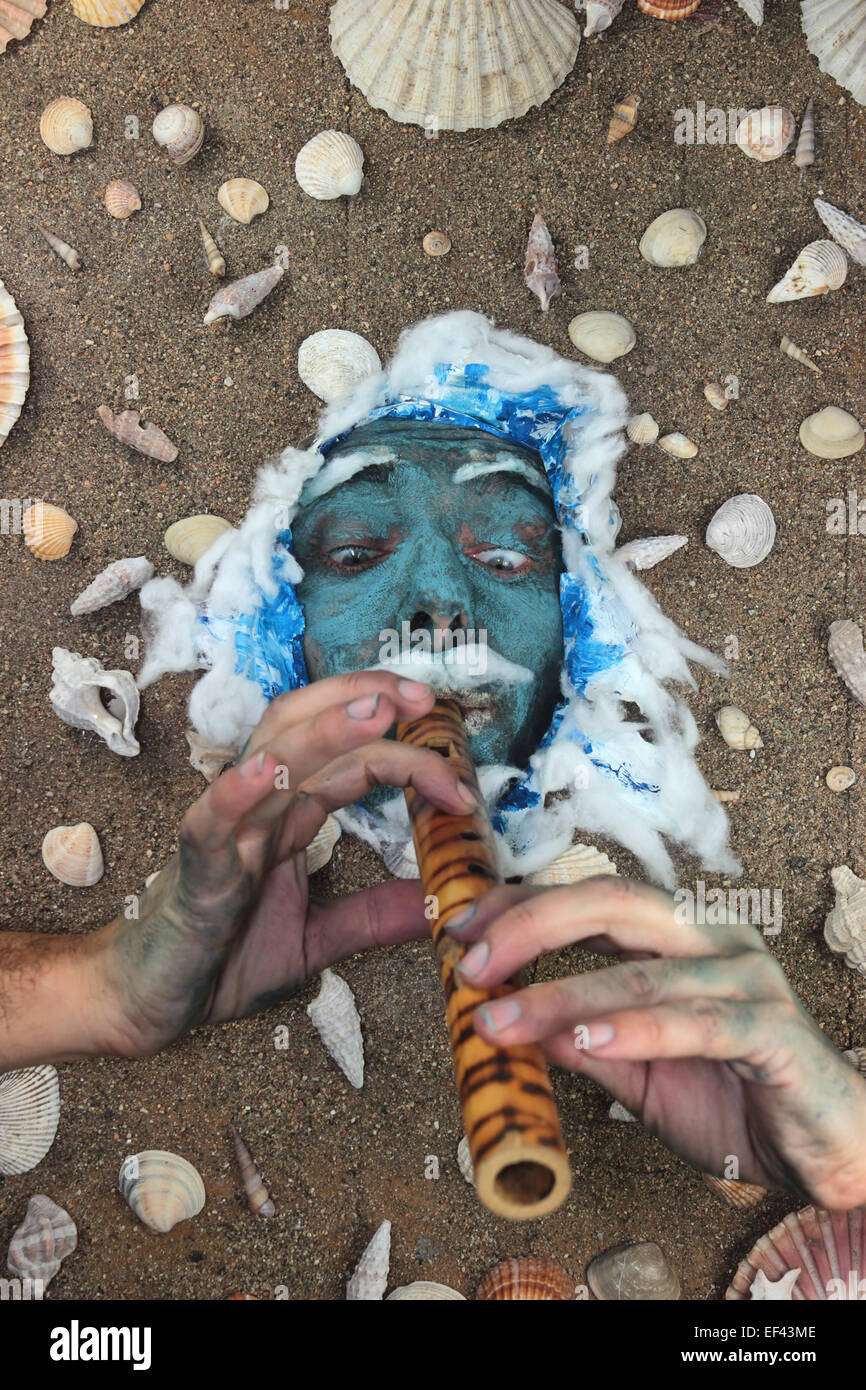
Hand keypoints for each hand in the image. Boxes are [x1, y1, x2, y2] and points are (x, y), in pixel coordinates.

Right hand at [91, 671, 476, 1058]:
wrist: (149, 1002)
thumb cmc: (220, 958)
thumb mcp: (319, 938)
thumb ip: (376, 916)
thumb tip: (445, 902)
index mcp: (289, 818)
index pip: (351, 760)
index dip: (405, 752)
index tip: (461, 776)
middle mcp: (261, 811)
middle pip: (310, 728)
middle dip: (366, 700)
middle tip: (423, 695)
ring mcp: (228, 833)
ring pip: (273, 758)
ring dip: (326, 728)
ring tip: (377, 708)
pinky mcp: (195, 869)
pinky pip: (212, 820)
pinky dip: (237, 791)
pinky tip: (266, 771)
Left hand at [446, 877, 865, 1209]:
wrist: (824, 1151)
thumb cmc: (733, 1100)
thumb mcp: (637, 1073)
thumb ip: (581, 1042)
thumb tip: (507, 1023)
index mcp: (679, 936)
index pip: (591, 898)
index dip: (522, 906)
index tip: (459, 929)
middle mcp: (713, 940)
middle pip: (614, 904)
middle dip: (533, 926)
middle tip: (472, 962)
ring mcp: (748, 979)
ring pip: (644, 971)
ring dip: (564, 994)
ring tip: (504, 1018)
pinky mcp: (774, 1030)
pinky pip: (696, 1022)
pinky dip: (636, 1030)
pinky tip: (584, 1042)